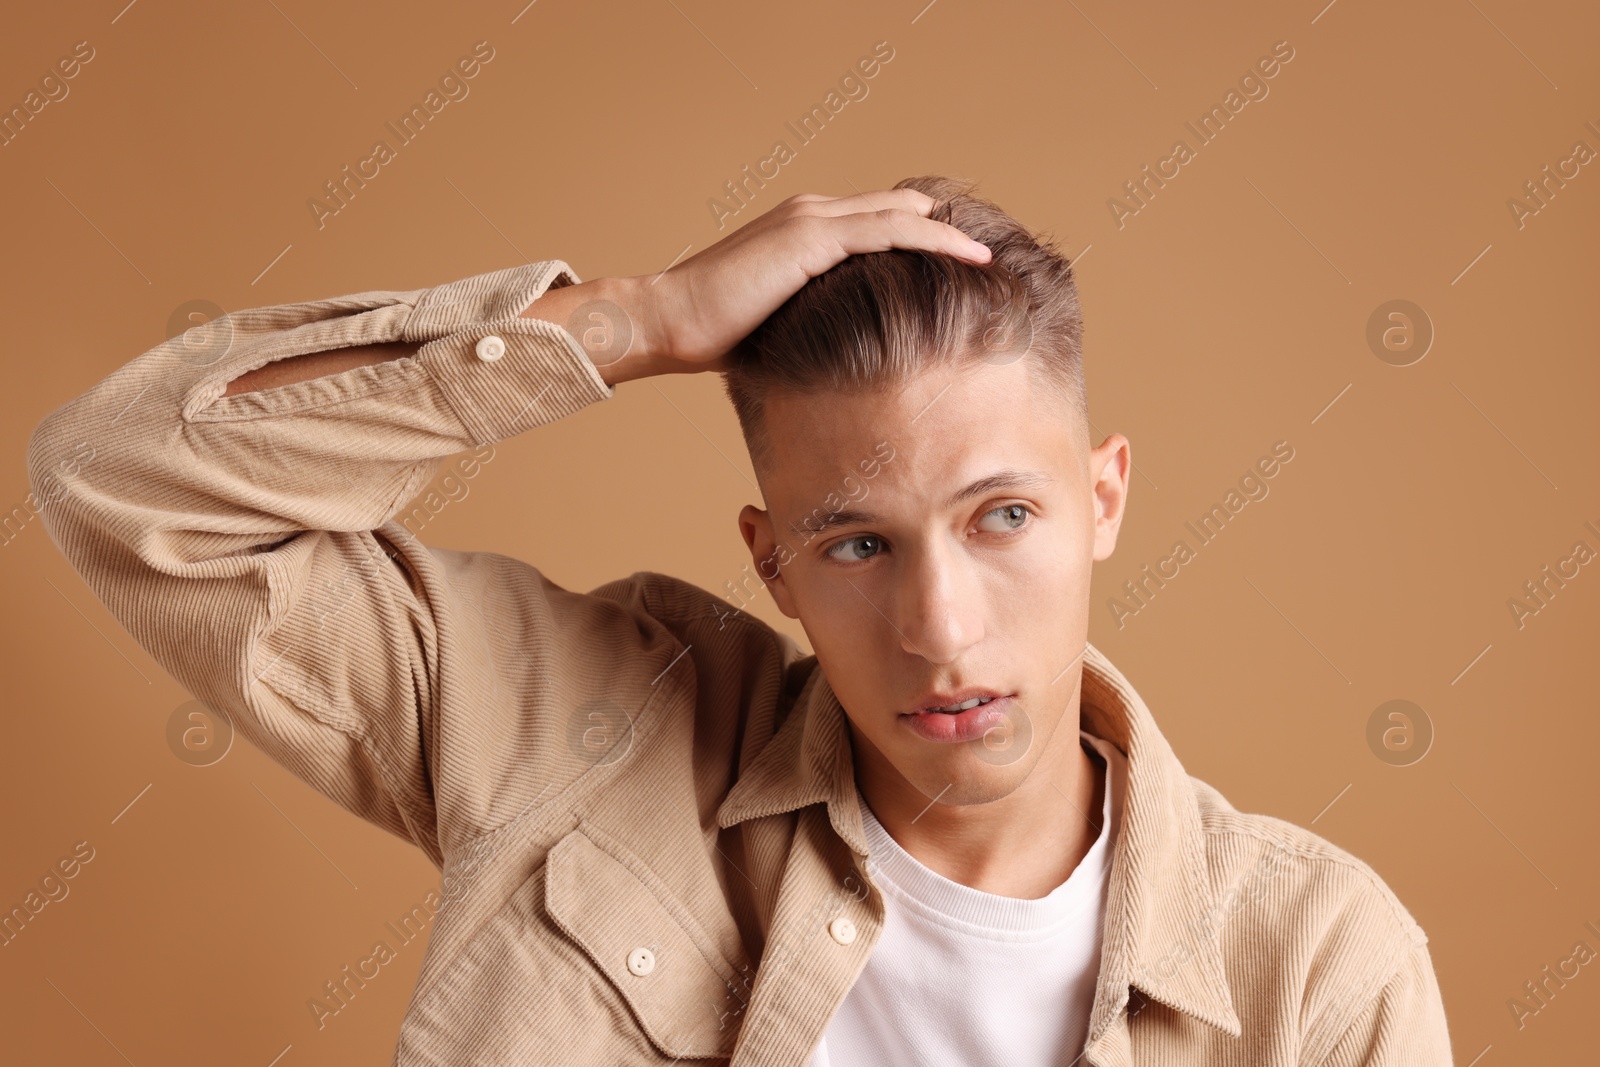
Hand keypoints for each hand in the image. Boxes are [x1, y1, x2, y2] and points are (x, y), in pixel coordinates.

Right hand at [524, 189, 991, 384]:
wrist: (666, 323)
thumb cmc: (710, 338)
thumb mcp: (779, 326)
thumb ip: (815, 325)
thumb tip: (849, 362)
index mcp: (803, 232)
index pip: (878, 224)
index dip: (923, 241)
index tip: (963, 269)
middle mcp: (811, 214)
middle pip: (900, 210)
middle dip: (947, 232)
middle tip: (990, 261)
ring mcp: (811, 219)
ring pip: (904, 215)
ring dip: (952, 235)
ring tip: (993, 259)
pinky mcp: (811, 237)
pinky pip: (891, 231)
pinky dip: (936, 241)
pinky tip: (970, 259)